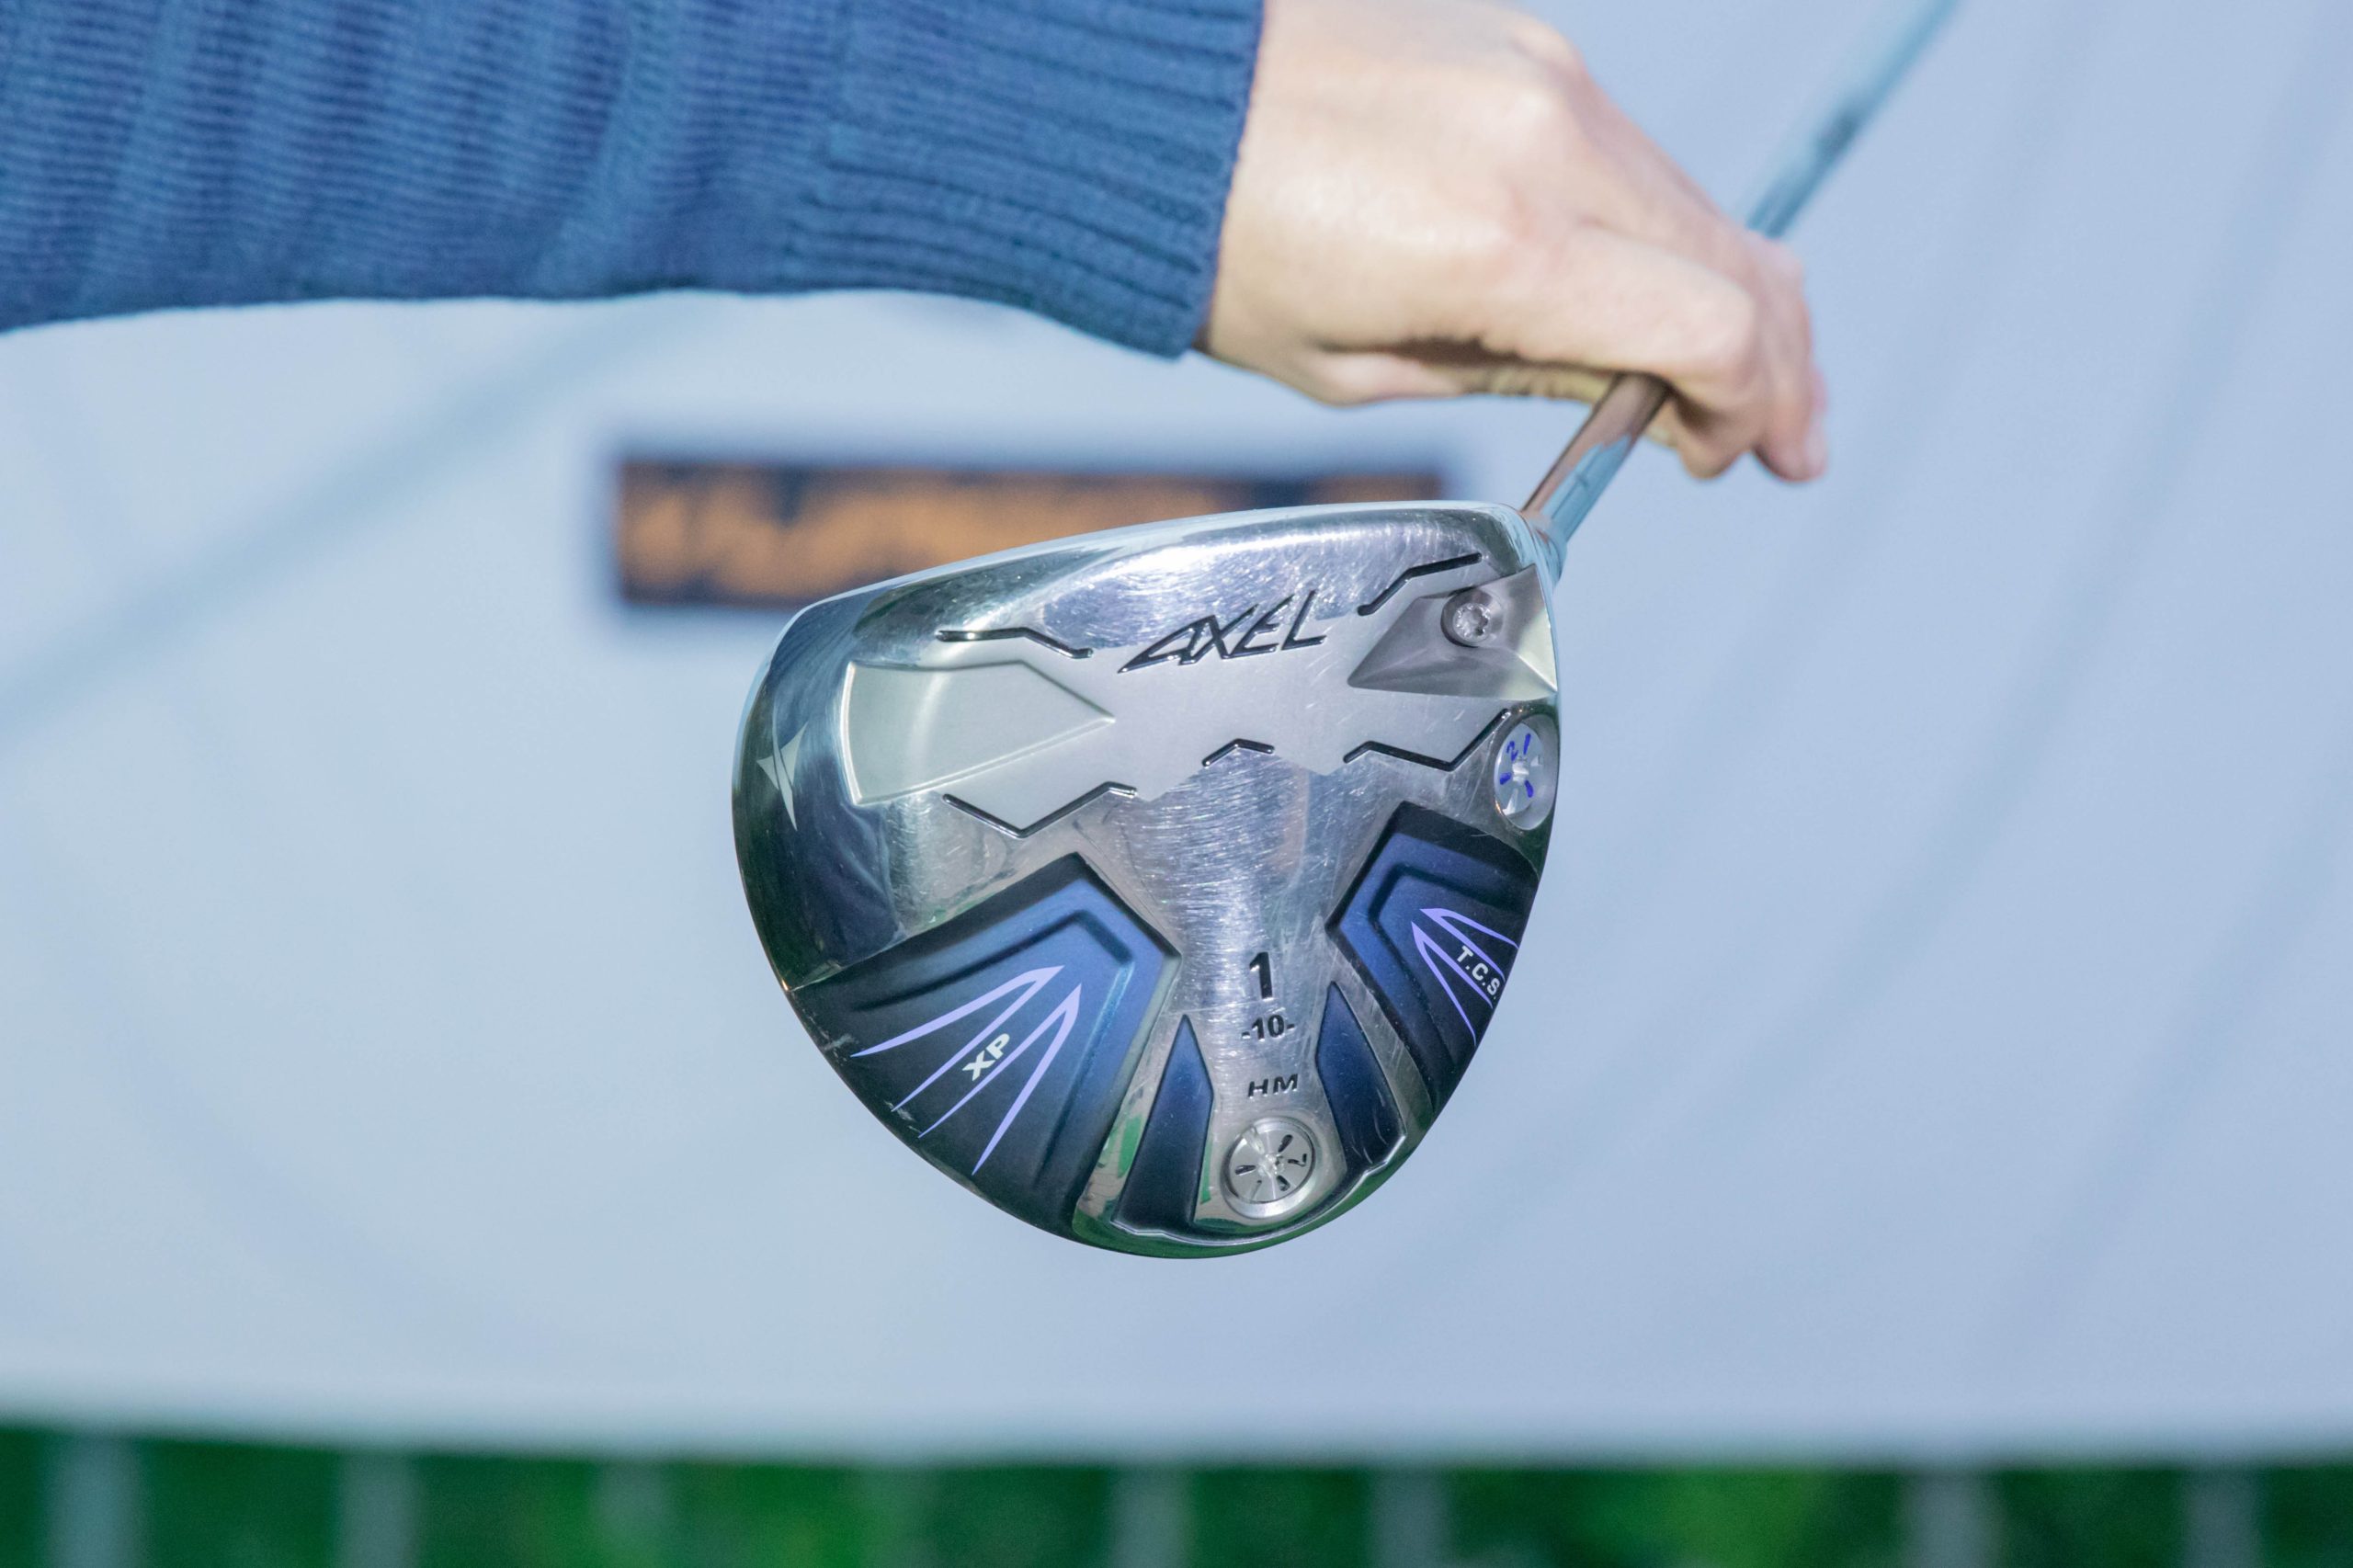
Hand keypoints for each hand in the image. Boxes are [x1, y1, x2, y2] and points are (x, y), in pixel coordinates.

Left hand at [1204, 0, 1826, 480]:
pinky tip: (1648, 283)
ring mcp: (1546, 77)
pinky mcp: (1529, 44)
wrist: (1154, 97)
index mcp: (1499, 246)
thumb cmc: (1226, 245)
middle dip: (1777, 366)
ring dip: (1733, 294)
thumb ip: (1516, 377)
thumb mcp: (1359, 364)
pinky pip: (1634, 152)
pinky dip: (1663, 228)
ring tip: (1730, 375)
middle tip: (1784, 439)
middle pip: (1738, 264)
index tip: (1728, 458)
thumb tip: (1629, 391)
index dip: (1747, 410)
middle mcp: (1549, 143)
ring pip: (1698, 202)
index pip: (1712, 330)